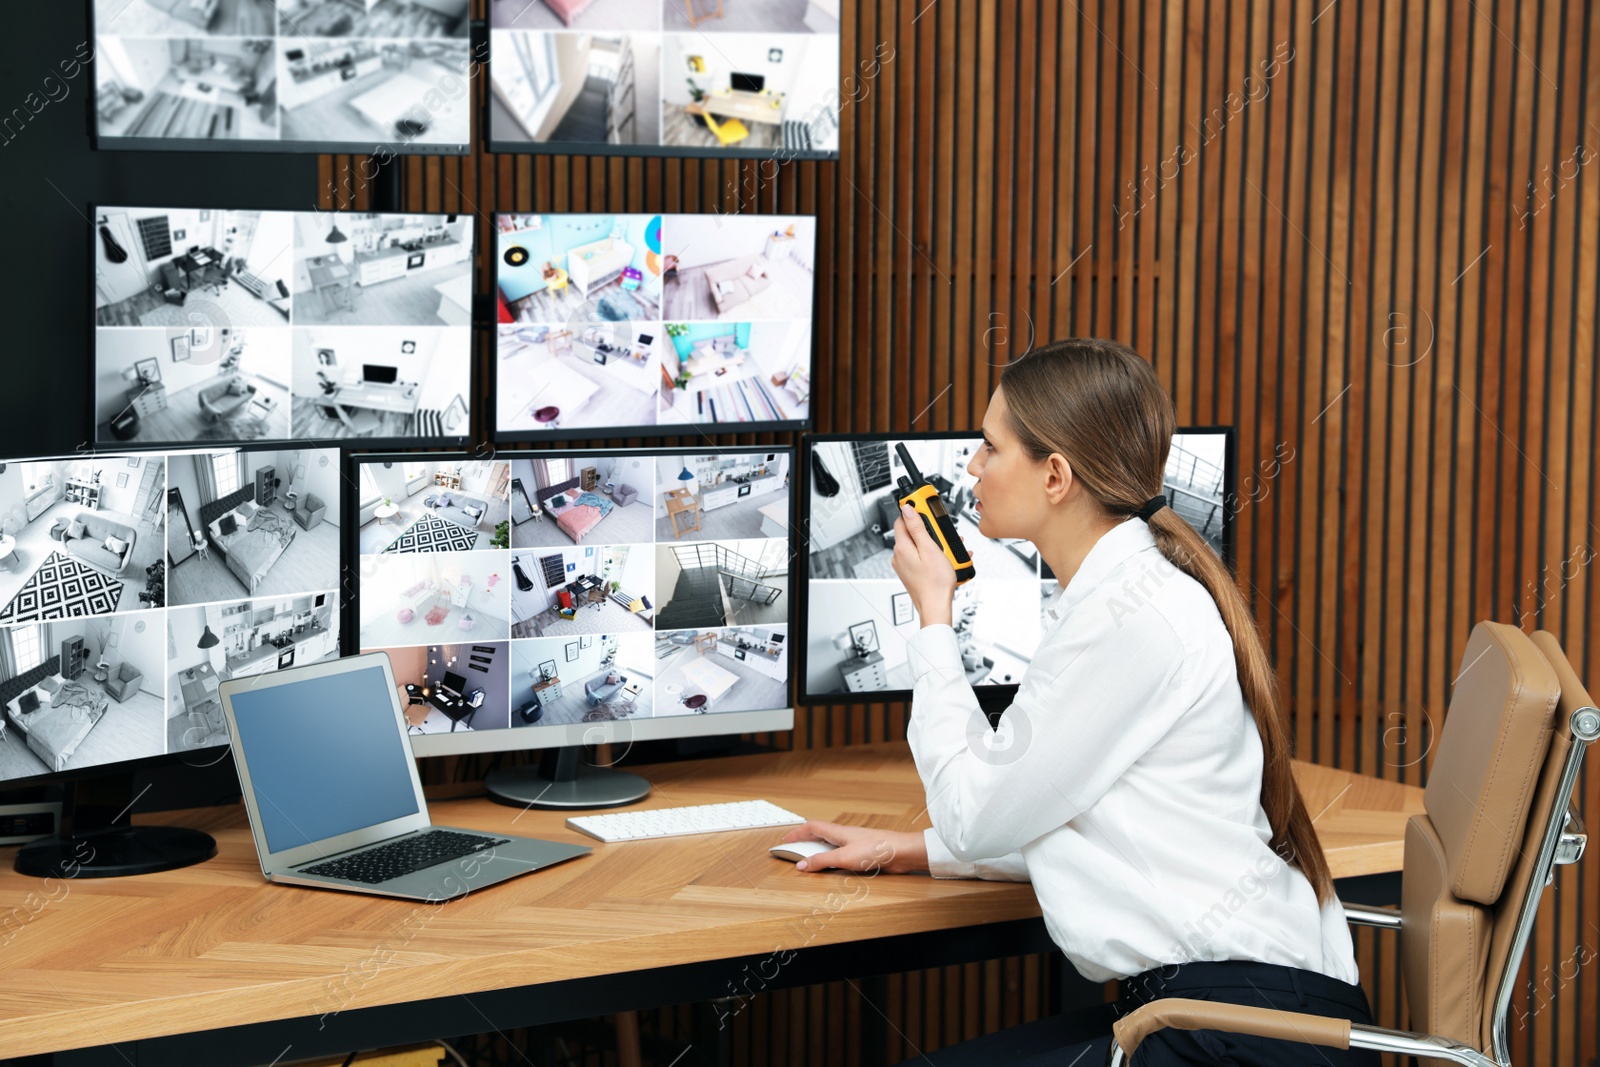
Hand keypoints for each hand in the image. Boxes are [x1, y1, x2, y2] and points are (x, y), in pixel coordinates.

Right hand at [780, 820, 928, 873]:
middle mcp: (844, 835)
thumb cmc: (876, 849)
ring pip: (831, 844)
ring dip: (818, 849)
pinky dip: (831, 858)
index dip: (797, 832)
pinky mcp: (863, 853)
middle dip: (805, 841)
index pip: (812, 827)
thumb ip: (822, 861)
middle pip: (820, 834)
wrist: (900, 852)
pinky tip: (833, 866)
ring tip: (809, 859)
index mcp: (837, 831)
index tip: (785, 840)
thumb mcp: (843, 857)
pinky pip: (841, 853)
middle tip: (794, 849)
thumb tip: (802, 865)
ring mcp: (854, 843)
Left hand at [891, 503, 957, 626]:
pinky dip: (933, 555)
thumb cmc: (935, 583)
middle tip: (943, 533)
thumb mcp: (930, 549)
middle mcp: (899, 556)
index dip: (914, 510)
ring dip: (935, 543)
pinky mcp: (912, 572)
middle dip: (930, 530)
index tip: (923, 504)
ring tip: (950, 548)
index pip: (902, 519)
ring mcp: (904, 565)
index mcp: (902, 548)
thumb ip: (917, 528)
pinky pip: (921, 557)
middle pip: (913, 532)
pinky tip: (946, 559)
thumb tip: (907, 509)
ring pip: (919, 545)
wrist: (936, 606)